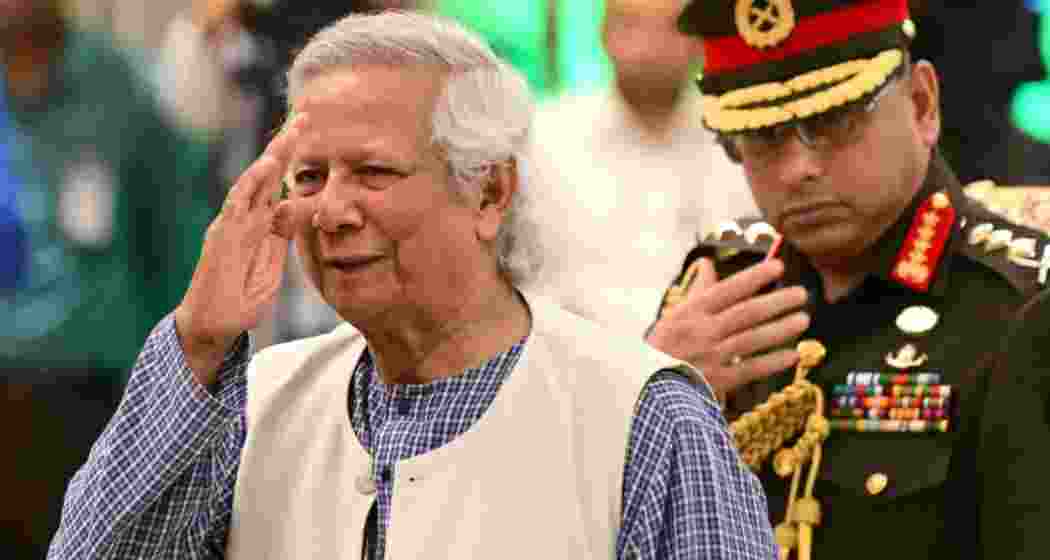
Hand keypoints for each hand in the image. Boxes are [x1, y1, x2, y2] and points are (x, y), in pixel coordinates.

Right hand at [174, 116, 309, 385]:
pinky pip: (237, 205)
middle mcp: (245, 218)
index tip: (312, 136)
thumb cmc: (240, 299)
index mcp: (261, 225)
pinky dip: (251, 184)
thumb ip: (281, 238)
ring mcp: (232, 224)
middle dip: (285, 146)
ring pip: (253, 182)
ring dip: (272, 157)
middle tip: (305, 116)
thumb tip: (292, 206)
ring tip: (292, 133)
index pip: (279, 185)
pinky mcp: (222, 236)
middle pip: (268, 175)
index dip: (294, 161)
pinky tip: (266, 168)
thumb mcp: (272, 267)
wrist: (213, 326)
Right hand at [647, 258, 810, 398]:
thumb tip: (708, 262)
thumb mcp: (675, 313)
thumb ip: (697, 289)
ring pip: (751, 339)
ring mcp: (710, 357)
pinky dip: (771, 362)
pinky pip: (750, 369)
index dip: (754, 278)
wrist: (649, 384)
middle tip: (801, 294)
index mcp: (691, 312)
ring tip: (802, 320)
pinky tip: (792, 355)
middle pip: (745, 313)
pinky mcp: (717, 381)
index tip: (778, 267)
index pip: (727, 290)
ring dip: (779, 330)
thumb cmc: (664, 346)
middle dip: (776, 302)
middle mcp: (702, 332)